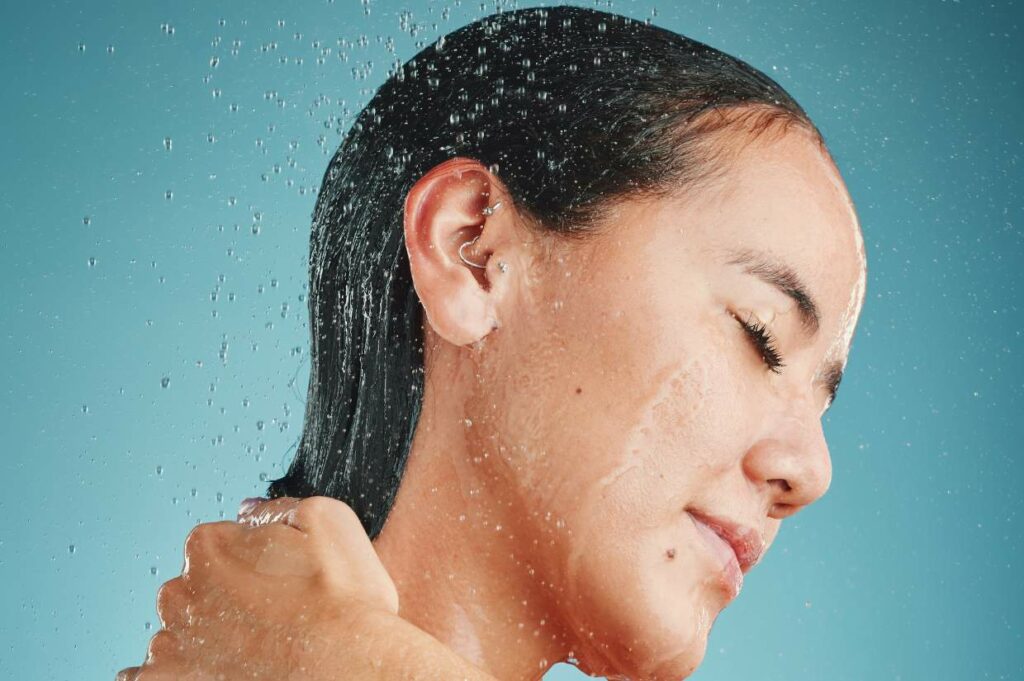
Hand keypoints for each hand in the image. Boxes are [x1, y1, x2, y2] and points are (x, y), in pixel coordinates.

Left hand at [116, 495, 399, 680]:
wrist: (348, 669)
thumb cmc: (341, 602)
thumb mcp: (327, 518)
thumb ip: (277, 506)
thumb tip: (251, 512)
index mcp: (208, 547)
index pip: (219, 540)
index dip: (254, 557)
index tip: (278, 575)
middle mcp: (179, 594)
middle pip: (197, 585)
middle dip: (226, 593)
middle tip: (272, 611)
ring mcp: (173, 646)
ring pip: (183, 630)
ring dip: (208, 634)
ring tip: (256, 645)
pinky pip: (158, 674)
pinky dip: (185, 670)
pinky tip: (218, 668)